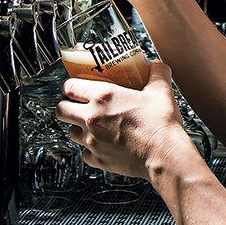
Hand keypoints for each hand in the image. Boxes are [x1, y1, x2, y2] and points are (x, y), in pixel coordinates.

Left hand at [55, 60, 189, 179]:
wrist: (164, 154)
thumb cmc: (160, 124)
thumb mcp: (161, 90)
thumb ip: (157, 73)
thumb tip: (155, 65)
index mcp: (103, 96)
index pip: (70, 87)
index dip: (70, 86)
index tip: (73, 87)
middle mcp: (92, 117)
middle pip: (61, 110)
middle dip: (66, 107)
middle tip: (75, 106)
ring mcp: (92, 140)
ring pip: (70, 132)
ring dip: (78, 128)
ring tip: (90, 126)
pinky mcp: (97, 159)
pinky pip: (84, 153)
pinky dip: (90, 149)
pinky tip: (102, 145)